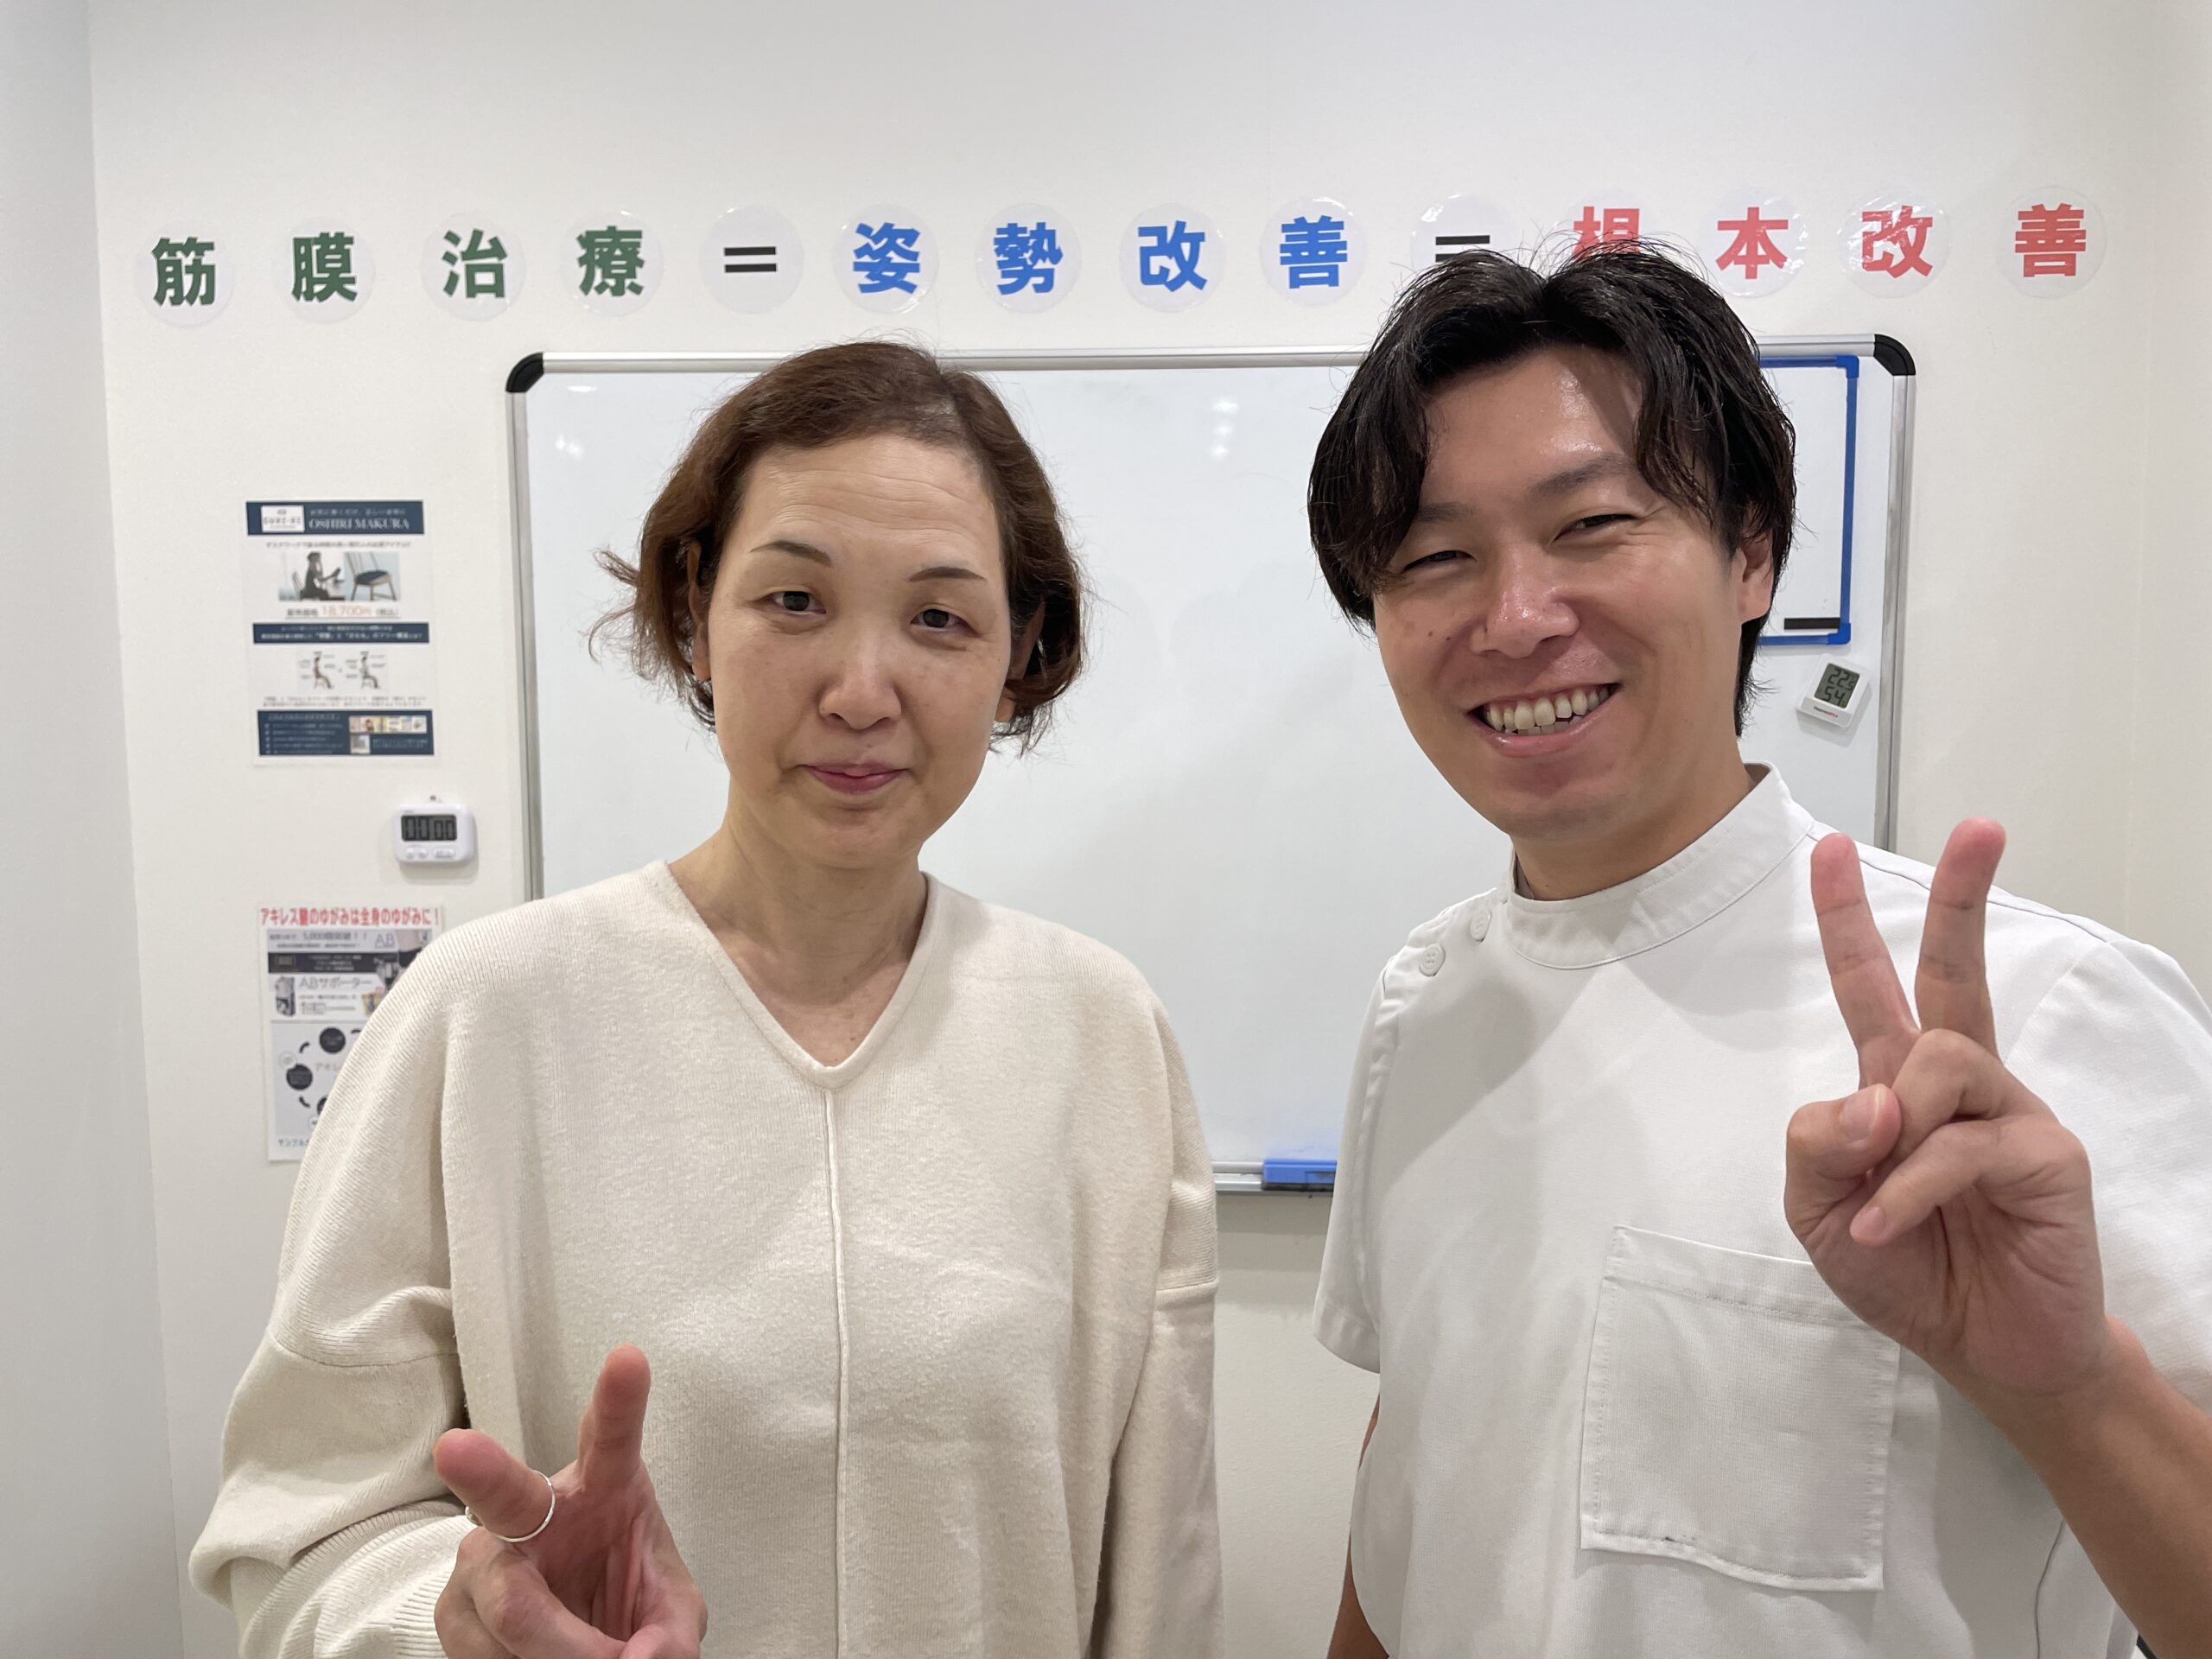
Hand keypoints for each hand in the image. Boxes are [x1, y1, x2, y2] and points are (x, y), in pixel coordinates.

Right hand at [432, 1346, 704, 1658]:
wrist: (574, 1638)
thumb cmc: (622, 1593)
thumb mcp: (666, 1611)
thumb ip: (669, 1633)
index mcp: (604, 1484)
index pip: (611, 1436)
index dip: (619, 1399)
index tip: (629, 1358)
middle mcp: (533, 1509)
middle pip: (504, 1494)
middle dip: (480, 1469)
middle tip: (457, 1448)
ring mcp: (483, 1558)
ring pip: (511, 1611)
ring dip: (560, 1655)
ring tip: (593, 1658)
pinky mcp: (452, 1612)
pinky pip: (488, 1654)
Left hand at [1784, 822, 2116, 1407]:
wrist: (1981, 1350)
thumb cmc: (1904, 1269)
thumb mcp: (1818, 1208)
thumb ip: (1816, 1143)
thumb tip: (1868, 1097)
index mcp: (1897, 1082)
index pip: (1871, 985)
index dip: (1847, 918)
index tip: (1828, 847)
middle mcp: (1957, 1083)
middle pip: (1957, 971)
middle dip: (1962, 895)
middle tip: (1980, 826)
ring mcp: (2009, 1111)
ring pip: (1940, 1060)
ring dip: (1891, 1129)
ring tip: (1874, 1197)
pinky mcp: (2046, 1156)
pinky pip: (1959, 1146)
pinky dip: (1908, 1190)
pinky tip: (1886, 1227)